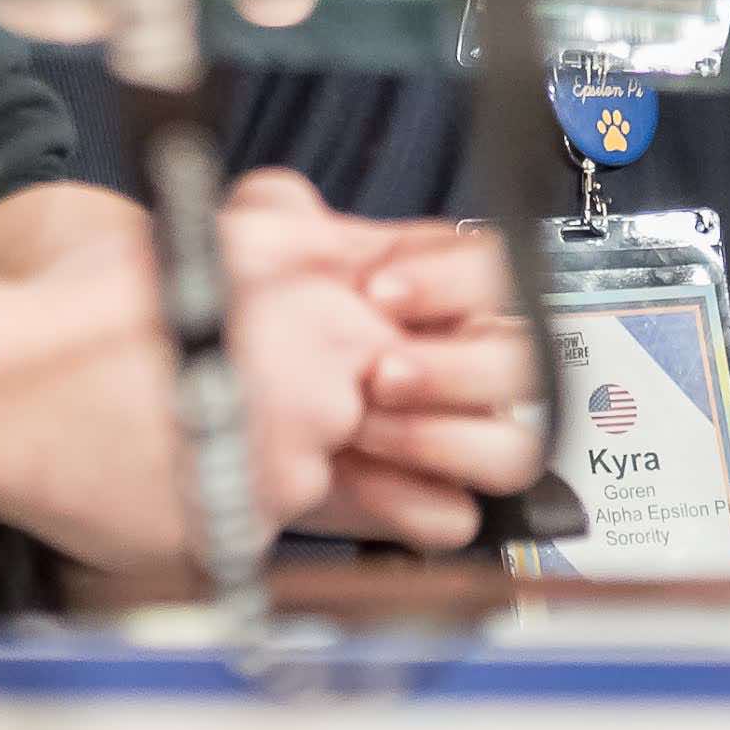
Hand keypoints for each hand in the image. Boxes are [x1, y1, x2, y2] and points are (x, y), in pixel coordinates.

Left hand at [217, 171, 539, 547]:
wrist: (208, 414)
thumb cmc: (242, 325)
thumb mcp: (253, 248)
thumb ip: (288, 212)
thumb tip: (313, 217)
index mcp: (436, 292)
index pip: (500, 271)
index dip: (452, 282)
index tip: (379, 292)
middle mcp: (460, 364)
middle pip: (521, 364)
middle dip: (449, 368)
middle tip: (377, 372)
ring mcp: (451, 440)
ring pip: (510, 449)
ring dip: (437, 437)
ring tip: (361, 425)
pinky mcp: (421, 504)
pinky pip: (456, 517)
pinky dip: (408, 499)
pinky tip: (352, 473)